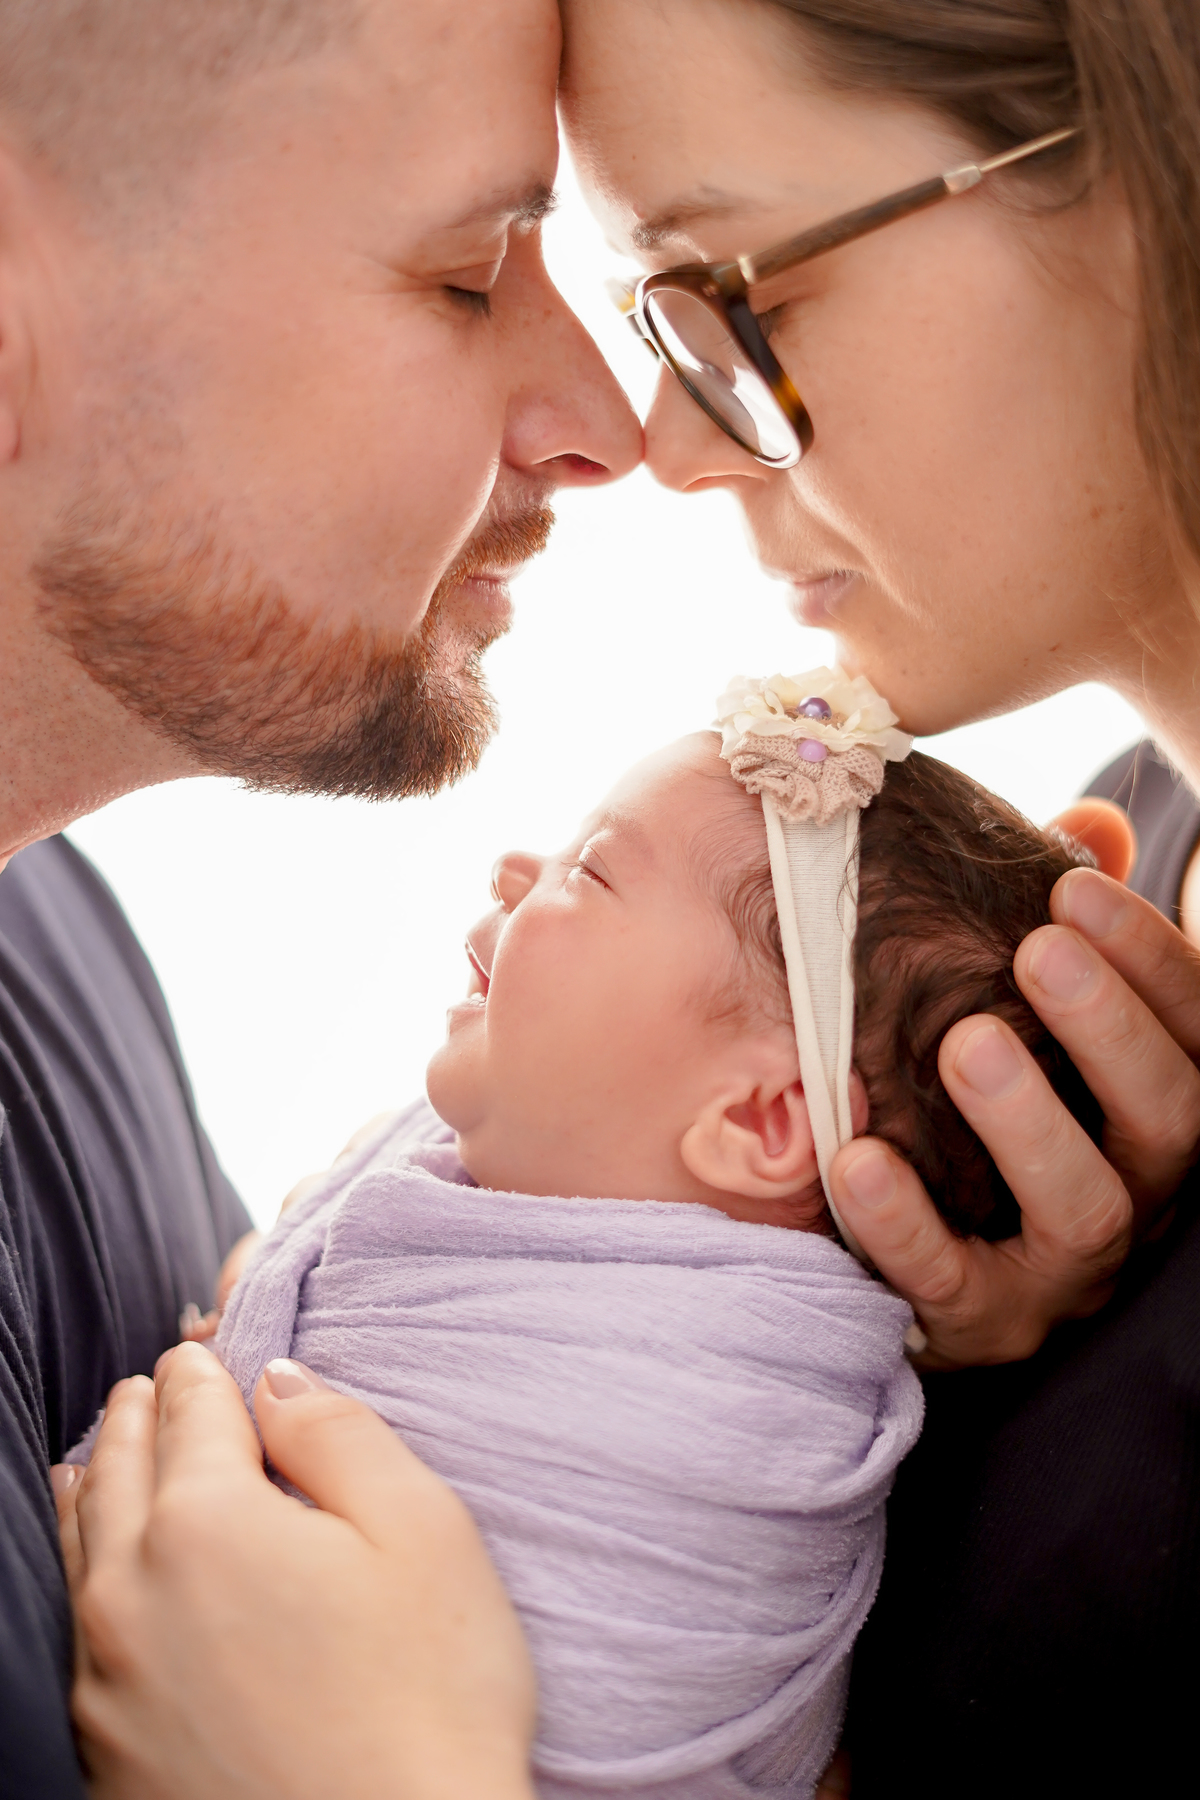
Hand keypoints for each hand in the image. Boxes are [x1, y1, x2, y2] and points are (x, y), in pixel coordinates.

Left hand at [54, 1345, 535, 1799]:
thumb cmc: (431, 1705)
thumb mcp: (423, 1534)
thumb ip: (341, 1435)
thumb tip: (278, 1382)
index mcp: (208, 1521)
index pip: (191, 1407)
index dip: (204, 1367)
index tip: (206, 1347)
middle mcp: (133, 1592)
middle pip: (120, 1467)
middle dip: (142, 1414)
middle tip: (158, 1382)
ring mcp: (108, 1681)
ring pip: (81, 1547)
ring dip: (98, 1485)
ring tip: (105, 1453)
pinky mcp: (106, 1755)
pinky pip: (78, 1632)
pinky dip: (87, 1574)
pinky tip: (101, 1573)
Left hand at [828, 866, 1199, 1366]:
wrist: (916, 1262)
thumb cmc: (981, 1109)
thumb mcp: (1023, 1014)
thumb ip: (1062, 932)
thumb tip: (1091, 823)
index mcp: (1150, 1107)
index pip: (1193, 1030)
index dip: (1150, 957)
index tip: (1074, 889)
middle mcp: (1134, 1188)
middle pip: (1171, 1116)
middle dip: (1110, 1029)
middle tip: (1040, 953)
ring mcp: (1062, 1269)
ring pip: (1085, 1207)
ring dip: (1029, 1122)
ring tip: (964, 1043)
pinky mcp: (981, 1322)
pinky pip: (950, 1281)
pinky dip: (906, 1223)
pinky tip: (858, 1159)